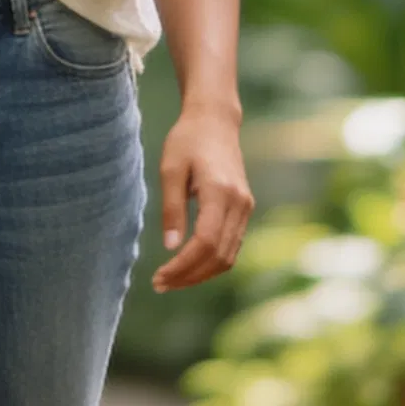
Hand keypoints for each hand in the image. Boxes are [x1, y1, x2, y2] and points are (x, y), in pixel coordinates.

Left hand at [150, 103, 252, 290]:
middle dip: (189, 276)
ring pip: (228, 256)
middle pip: (219, 256)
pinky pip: (231, 246)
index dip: (183, 266)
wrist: (215, 121)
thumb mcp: (170, 169)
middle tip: (160, 285)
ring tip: (171, 280)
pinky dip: (211, 262)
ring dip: (201, 274)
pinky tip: (188, 266)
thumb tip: (171, 247)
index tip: (158, 277)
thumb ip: (171, 209)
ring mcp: (245, 207)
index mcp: (220, 192)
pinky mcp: (244, 209)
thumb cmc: (187, 140)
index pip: (205, 243)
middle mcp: (239, 203)